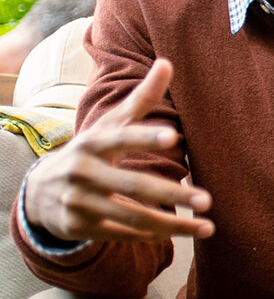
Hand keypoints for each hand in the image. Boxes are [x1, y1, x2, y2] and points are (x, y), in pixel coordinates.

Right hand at [22, 58, 211, 244]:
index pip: (121, 138)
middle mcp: (83, 173)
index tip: (173, 137)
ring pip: (133, 217)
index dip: (144, 137)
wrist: (40, 190)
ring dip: (172, 225)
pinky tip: (179, 234)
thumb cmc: (92, 151)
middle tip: (208, 199)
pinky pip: (122, 234)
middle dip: (172, 194)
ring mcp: (79, 202)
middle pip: (134, 185)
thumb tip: (168, 62)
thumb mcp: (110, 125)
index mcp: (93, 142)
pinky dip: (152, 236)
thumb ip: (142, 98)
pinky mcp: (80, 227)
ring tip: (208, 227)